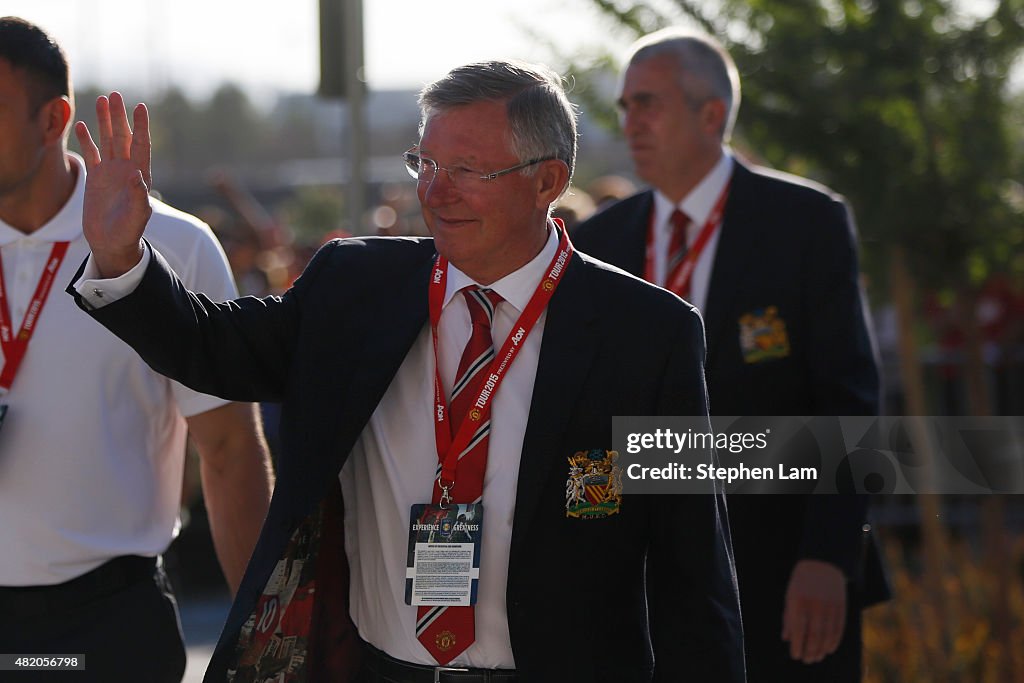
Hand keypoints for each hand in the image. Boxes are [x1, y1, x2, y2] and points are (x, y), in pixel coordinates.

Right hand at [74, 92, 151, 277]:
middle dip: (120, 116)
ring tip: (102, 100)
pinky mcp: (96, 179)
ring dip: (105, 121)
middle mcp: (126, 170)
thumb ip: (139, 197)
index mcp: (140, 175)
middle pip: (123, 137)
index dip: (141, 127)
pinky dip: (86, 140)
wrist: (112, 243)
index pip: (141, 145)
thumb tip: (137, 176)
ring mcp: (111, 172)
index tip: (141, 107)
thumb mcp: (138, 216)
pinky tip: (81, 125)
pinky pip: (92, 154)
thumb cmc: (129, 231)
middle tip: (116, 95)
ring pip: (108, 141)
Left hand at [780, 559, 846, 663]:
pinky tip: (829, 648)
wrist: (822, 564)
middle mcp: (814, 604)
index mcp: (798, 601)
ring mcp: (829, 605)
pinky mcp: (840, 606)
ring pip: (827, 634)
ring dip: (822, 649)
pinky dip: (834, 641)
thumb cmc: (801, 583)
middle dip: (810, 651)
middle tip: (807, 660)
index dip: (798, 645)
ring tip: (817, 657)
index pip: (798, 629)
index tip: (795, 656)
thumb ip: (788, 618)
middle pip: (814, 635)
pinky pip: (838, 628)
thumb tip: (787, 639)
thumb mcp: (790, 596)